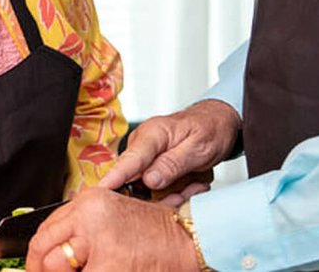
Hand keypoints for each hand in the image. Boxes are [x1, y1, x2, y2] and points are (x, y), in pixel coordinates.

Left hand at [25, 187, 199, 271]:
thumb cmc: (158, 233)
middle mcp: (88, 216)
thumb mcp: (113, 218)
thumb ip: (82, 232)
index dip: (37, 255)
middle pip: (43, 249)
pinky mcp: (107, 267)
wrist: (191, 240)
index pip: (45, 230)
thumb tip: (53, 257)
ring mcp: (97, 242)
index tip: (36, 268)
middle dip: (39, 270)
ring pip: (56, 268)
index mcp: (88, 202)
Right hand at [98, 100, 239, 206]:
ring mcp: (144, 157)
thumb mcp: (198, 148)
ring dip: (171, 193)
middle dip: (160, 193)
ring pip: (146, 188)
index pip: (130, 159)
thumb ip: (173, 164)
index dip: (115, 177)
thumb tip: (149, 180)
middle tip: (190, 189)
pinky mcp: (148, 168)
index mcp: (153, 134)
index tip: (102, 190)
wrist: (217, 124)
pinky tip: (190, 183)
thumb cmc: (209, 129)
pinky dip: (172, 191)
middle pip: (136, 181)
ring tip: (195, 181)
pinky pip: (154, 189)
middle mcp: (142, 144)